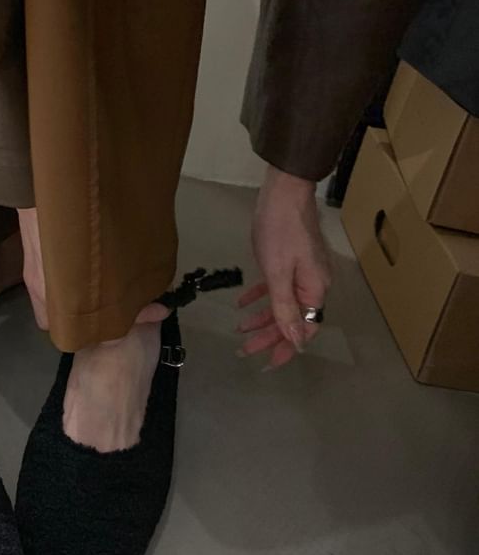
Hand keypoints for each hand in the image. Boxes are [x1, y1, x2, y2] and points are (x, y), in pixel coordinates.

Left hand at [237, 165, 330, 368]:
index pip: (304, 330)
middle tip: (244, 349)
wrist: (284, 191)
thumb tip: (297, 343)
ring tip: (240, 330)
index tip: (268, 363)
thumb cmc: (280, 232)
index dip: (286, 347)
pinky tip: (242, 304)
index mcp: (315, 290)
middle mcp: (313, 284)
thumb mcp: (278, 274)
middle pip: (292, 320)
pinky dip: (260, 296)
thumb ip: (285, 309)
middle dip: (268, 336)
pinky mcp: (290, 261)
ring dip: (262, 318)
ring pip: (282, 304)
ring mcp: (302, 272)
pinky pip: (277, 287)